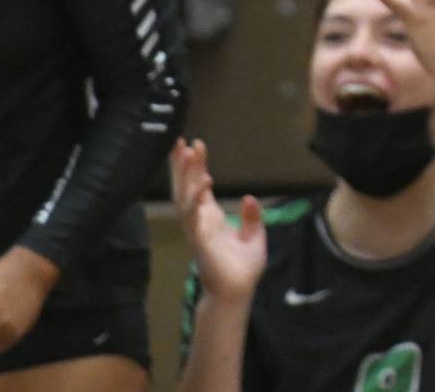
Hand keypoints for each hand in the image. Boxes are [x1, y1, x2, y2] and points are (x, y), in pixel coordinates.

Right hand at [170, 139, 266, 304]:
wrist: (238, 294)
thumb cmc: (242, 269)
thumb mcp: (254, 237)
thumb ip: (252, 217)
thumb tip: (250, 197)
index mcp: (210, 217)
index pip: (199, 186)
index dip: (196, 166)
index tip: (194, 144)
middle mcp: (199, 221)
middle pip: (185, 187)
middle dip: (182, 165)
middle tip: (180, 141)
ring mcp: (197, 230)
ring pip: (185, 198)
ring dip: (186, 176)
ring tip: (188, 153)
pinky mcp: (201, 241)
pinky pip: (195, 218)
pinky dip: (196, 200)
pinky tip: (203, 184)